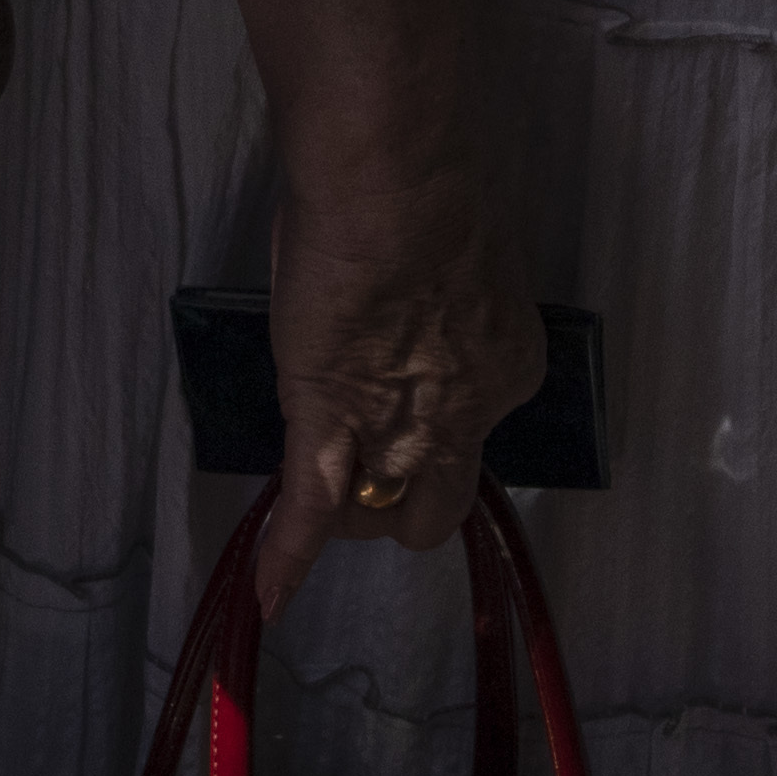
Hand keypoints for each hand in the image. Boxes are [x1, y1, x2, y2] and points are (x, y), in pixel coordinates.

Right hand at [240, 139, 538, 611]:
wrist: (393, 179)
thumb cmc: (425, 188)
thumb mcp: (459, 260)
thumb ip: (442, 305)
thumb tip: (413, 301)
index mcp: (505, 365)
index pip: (469, 435)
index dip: (428, 426)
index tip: (402, 399)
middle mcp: (468, 416)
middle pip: (437, 502)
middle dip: (398, 498)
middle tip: (364, 466)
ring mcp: (400, 431)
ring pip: (378, 514)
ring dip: (348, 512)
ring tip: (319, 490)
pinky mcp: (333, 427)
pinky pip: (311, 511)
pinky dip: (288, 558)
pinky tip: (271, 596)